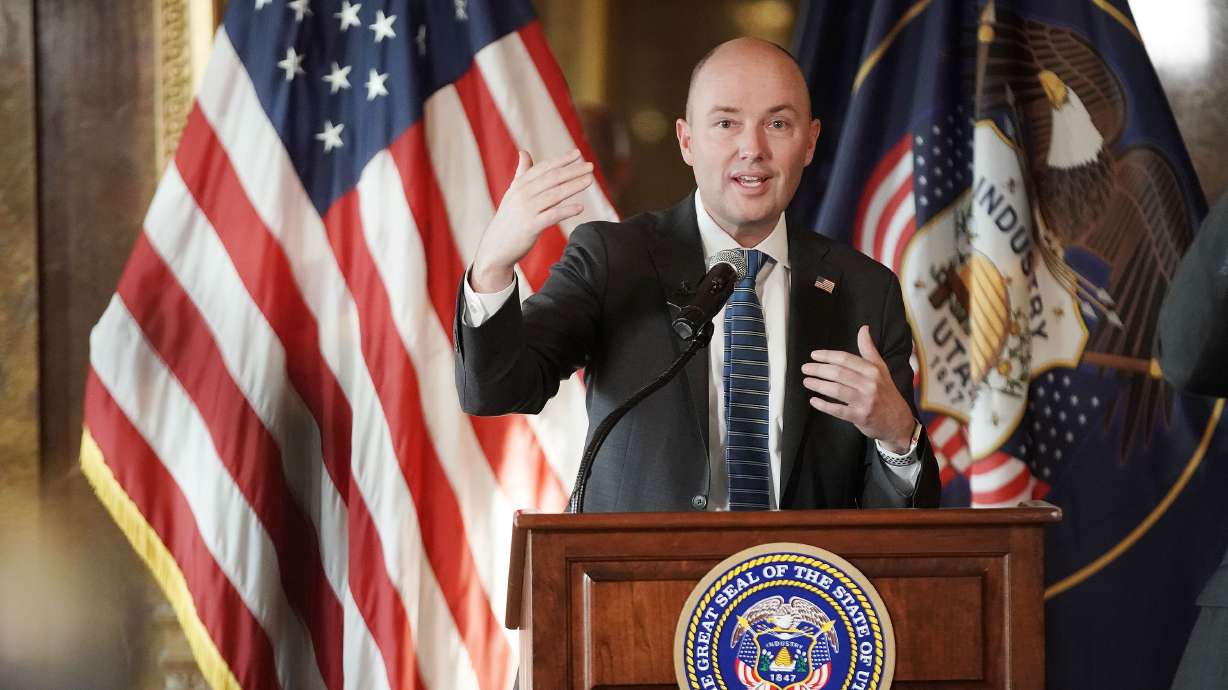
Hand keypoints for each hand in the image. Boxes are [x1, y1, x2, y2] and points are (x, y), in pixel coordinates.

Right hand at [470, 149, 593, 291]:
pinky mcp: (530, 226)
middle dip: (572, 170)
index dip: (561, 160)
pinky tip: (580, 208)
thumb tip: (524, 152)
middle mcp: (522, 194)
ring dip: (574, 186)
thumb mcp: (512, 194)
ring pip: (555, 194)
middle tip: (590, 166)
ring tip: (589, 180)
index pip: (543, 168)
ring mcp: (526, 210)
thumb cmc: (508, 220)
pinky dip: (567, 211)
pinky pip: (552, 215)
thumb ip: (521, 174)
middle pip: (552, 178)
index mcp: (519, 185)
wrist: (495, 248)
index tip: (577, 153)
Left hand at [801, 325, 914, 452]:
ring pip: (836, 390)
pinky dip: (824, 405)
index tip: (814, 355)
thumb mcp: (881, 369)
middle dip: (818, 369)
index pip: (846, 359)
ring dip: (818, 384)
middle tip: (805, 368)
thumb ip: (869, 349)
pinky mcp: (860, 417)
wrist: (898, 421)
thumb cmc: (886, 392)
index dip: (828, 356)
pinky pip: (838, 410)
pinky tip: (814, 401)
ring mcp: (865, 401)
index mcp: (873, 370)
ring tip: (807, 381)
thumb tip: (863, 328)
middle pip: (838, 373)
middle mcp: (870, 384)